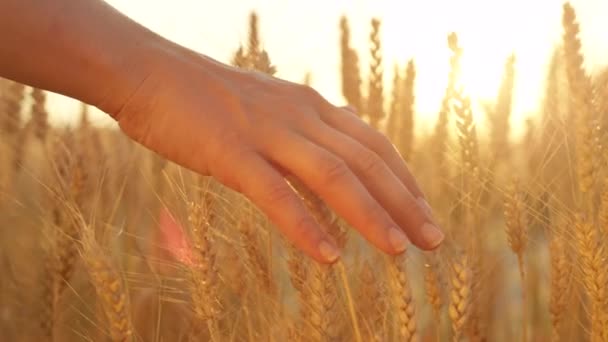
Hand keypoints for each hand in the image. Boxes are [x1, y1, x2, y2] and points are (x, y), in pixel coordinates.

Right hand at [109, 48, 443, 262]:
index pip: (373, 144)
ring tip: (399, 252)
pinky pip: (276, 194)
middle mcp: (300, 116)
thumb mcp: (268, 106)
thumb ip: (300, 129)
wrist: (150, 73)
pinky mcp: (231, 152)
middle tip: (434, 240)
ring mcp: (267, 133)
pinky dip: (306, 226)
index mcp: (309, 106)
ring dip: (370, 216)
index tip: (424, 211)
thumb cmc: (206, 96)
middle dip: (405, 203)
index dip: (404, 180)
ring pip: (333, 177)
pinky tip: (329, 256)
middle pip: (366, 163)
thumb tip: (329, 151)